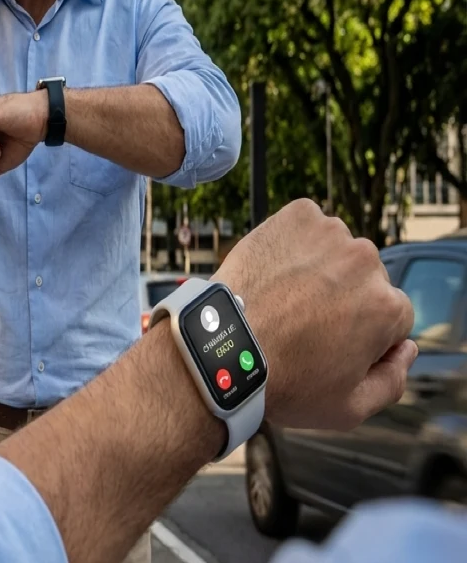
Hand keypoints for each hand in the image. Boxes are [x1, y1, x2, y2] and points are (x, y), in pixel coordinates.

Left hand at [213, 199, 416, 430]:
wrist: (219, 348)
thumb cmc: (281, 382)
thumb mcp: (349, 409)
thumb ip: (393, 382)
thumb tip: (407, 349)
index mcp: (389, 307)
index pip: (389, 316)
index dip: (359, 333)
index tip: (326, 343)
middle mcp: (367, 264)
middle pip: (364, 280)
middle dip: (341, 298)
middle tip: (299, 322)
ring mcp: (331, 235)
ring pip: (335, 252)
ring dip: (318, 268)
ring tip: (281, 298)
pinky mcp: (297, 217)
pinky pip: (306, 225)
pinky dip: (292, 242)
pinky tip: (272, 271)